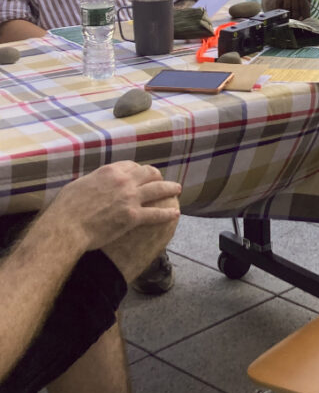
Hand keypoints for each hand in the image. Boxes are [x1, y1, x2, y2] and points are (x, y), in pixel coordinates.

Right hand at [47, 162, 180, 252]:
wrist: (67, 226)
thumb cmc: (66, 208)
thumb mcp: (79, 184)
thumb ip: (93, 181)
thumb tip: (95, 184)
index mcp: (110, 171)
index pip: (132, 166)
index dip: (139, 170)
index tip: (142, 175)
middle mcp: (123, 181)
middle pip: (149, 173)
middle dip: (157, 176)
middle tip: (162, 180)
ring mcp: (130, 198)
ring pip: (157, 190)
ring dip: (170, 189)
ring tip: (177, 189)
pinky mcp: (133, 216)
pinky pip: (155, 213)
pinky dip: (167, 213)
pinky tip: (175, 213)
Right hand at [271, 0, 311, 19]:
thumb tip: (309, 6)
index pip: (305, 6)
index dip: (305, 14)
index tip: (305, 20)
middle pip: (296, 9)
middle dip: (297, 17)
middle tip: (297, 22)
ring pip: (288, 9)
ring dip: (289, 15)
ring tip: (290, 20)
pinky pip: (279, 5)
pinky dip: (280, 11)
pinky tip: (281, 15)